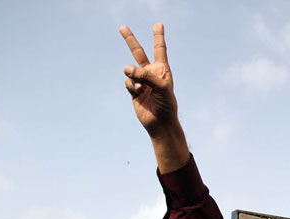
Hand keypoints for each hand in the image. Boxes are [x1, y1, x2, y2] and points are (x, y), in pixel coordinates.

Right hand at [120, 24, 188, 172]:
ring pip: (130, 70)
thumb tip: (126, 68)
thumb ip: (146, 75)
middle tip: (122, 27)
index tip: (158, 25)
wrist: (160, 123)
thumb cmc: (167, 104)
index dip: (158, 37)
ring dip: (134, 76)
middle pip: (138, 52)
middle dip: (130, 40)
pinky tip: (138, 93)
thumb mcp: (162, 87)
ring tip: (142, 87)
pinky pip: (128, 81)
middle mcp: (151, 73)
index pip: (159, 49)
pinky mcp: (133, 90)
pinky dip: (132, 86)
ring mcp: (141, 82)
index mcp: (162, 70)